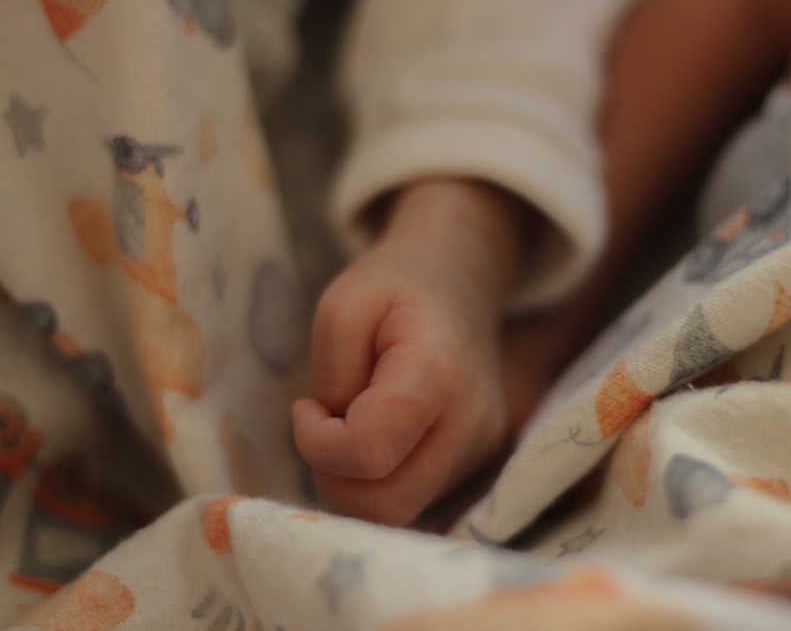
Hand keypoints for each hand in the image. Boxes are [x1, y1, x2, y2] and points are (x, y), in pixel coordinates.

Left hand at [293, 179, 529, 525]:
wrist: (460, 280)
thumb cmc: (394, 286)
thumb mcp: (340, 307)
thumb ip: (332, 378)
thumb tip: (339, 442)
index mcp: (437, 371)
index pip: (370, 450)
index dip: (318, 443)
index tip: (308, 407)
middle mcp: (472, 420)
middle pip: (389, 503)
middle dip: (334, 477)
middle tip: (323, 428)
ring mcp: (482, 446)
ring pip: (401, 511)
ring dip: (355, 482)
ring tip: (350, 427)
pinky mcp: (478, 461)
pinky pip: (416, 499)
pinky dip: (380, 482)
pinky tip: (376, 436)